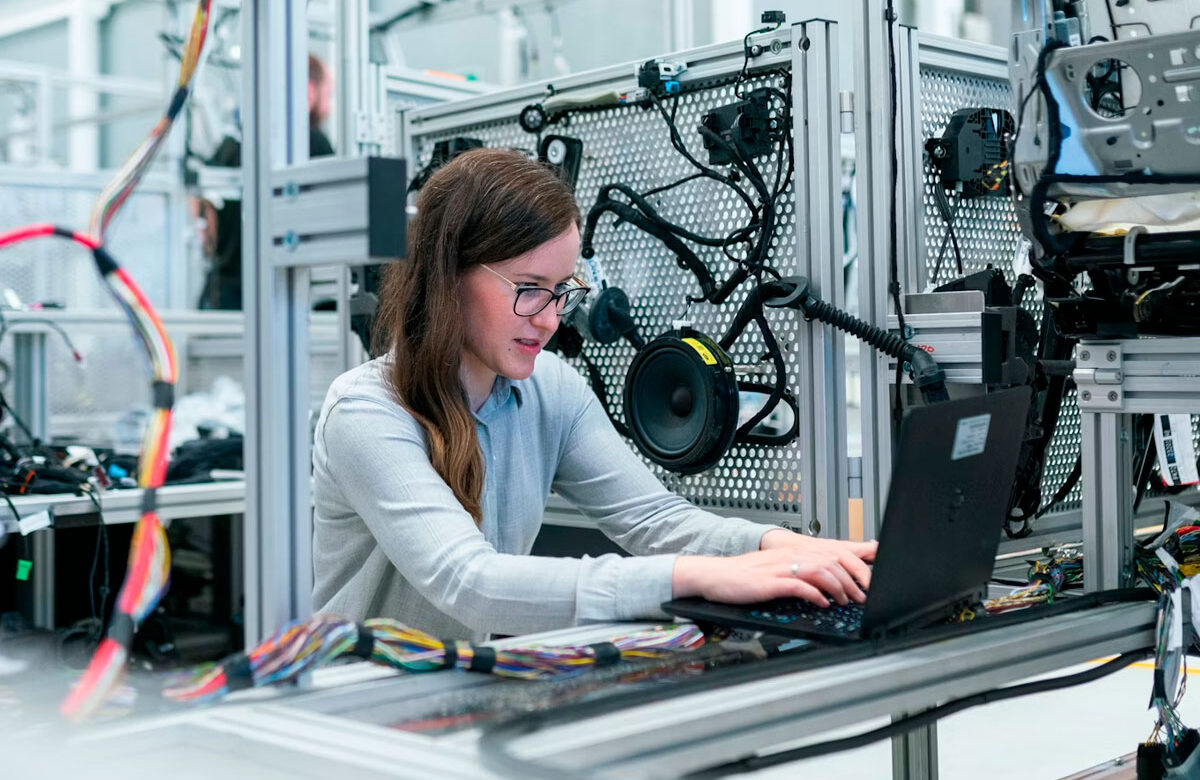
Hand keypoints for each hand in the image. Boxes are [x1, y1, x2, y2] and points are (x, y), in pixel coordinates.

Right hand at [672, 547, 866, 607]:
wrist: (715, 575)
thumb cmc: (743, 576)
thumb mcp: (775, 570)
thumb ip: (799, 573)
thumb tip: (823, 584)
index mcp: (792, 552)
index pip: (831, 554)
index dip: (852, 568)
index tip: (864, 583)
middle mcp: (789, 556)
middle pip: (831, 562)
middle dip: (851, 580)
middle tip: (860, 597)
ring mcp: (780, 568)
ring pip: (820, 571)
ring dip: (837, 588)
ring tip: (845, 601)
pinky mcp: (770, 582)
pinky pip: (799, 586)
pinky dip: (815, 595)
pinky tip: (822, 603)